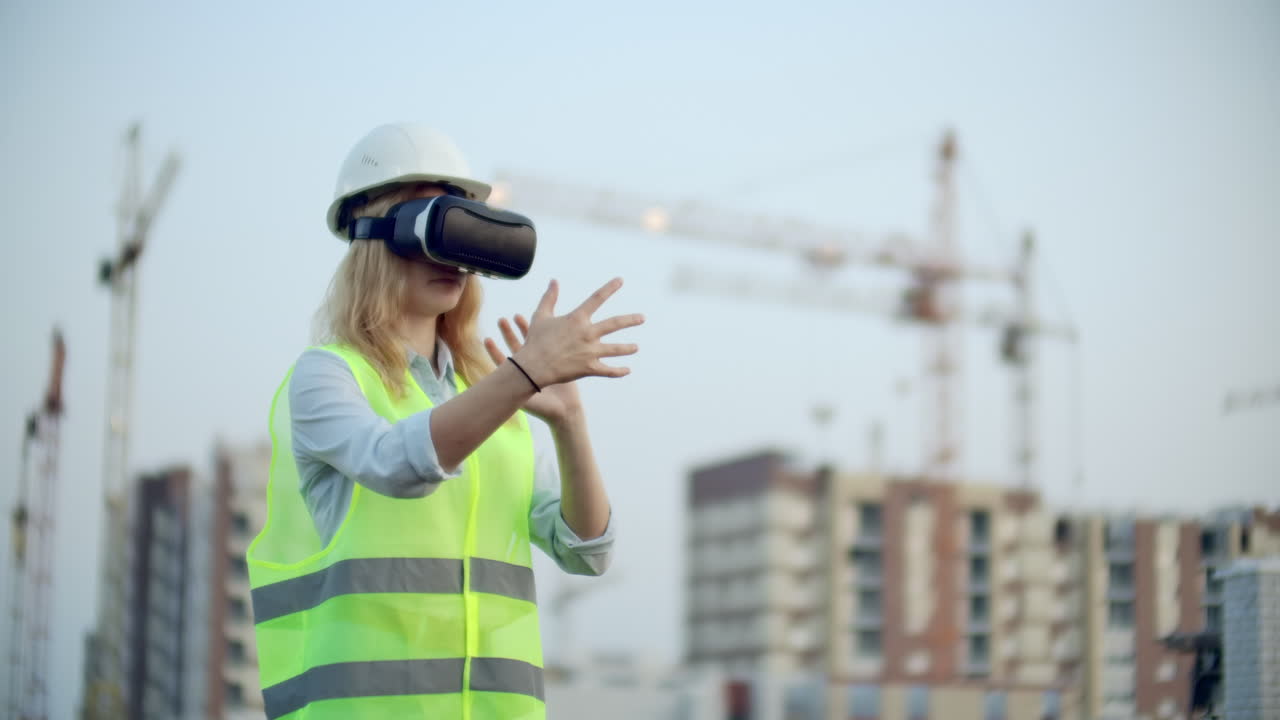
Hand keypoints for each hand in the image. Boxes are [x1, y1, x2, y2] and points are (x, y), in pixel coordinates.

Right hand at [483, 278, 643, 421]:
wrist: (533, 367)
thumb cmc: (535, 340)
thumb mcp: (541, 316)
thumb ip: (549, 298)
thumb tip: (554, 281)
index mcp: (577, 319)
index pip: (597, 298)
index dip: (610, 288)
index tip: (620, 280)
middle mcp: (587, 333)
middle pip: (615, 324)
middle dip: (630, 320)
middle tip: (642, 318)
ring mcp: (590, 352)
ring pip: (615, 349)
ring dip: (628, 348)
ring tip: (636, 347)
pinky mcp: (589, 368)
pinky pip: (608, 371)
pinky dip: (619, 371)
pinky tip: (627, 371)